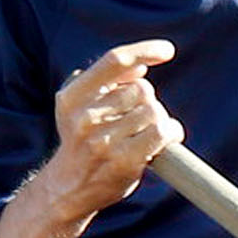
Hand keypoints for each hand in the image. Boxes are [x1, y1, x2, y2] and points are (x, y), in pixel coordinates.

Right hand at [45, 40, 181, 215]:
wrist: (67, 187)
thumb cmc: (81, 140)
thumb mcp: (79, 105)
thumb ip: (106, 81)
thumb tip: (140, 66)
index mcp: (71, 97)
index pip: (114, 62)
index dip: (144, 51)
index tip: (167, 51)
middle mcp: (84, 118)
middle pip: (141, 89)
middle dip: (147, 100)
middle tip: (137, 118)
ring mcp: (103, 141)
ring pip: (154, 110)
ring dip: (158, 119)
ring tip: (144, 132)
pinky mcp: (124, 161)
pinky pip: (162, 132)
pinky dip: (170, 132)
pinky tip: (163, 139)